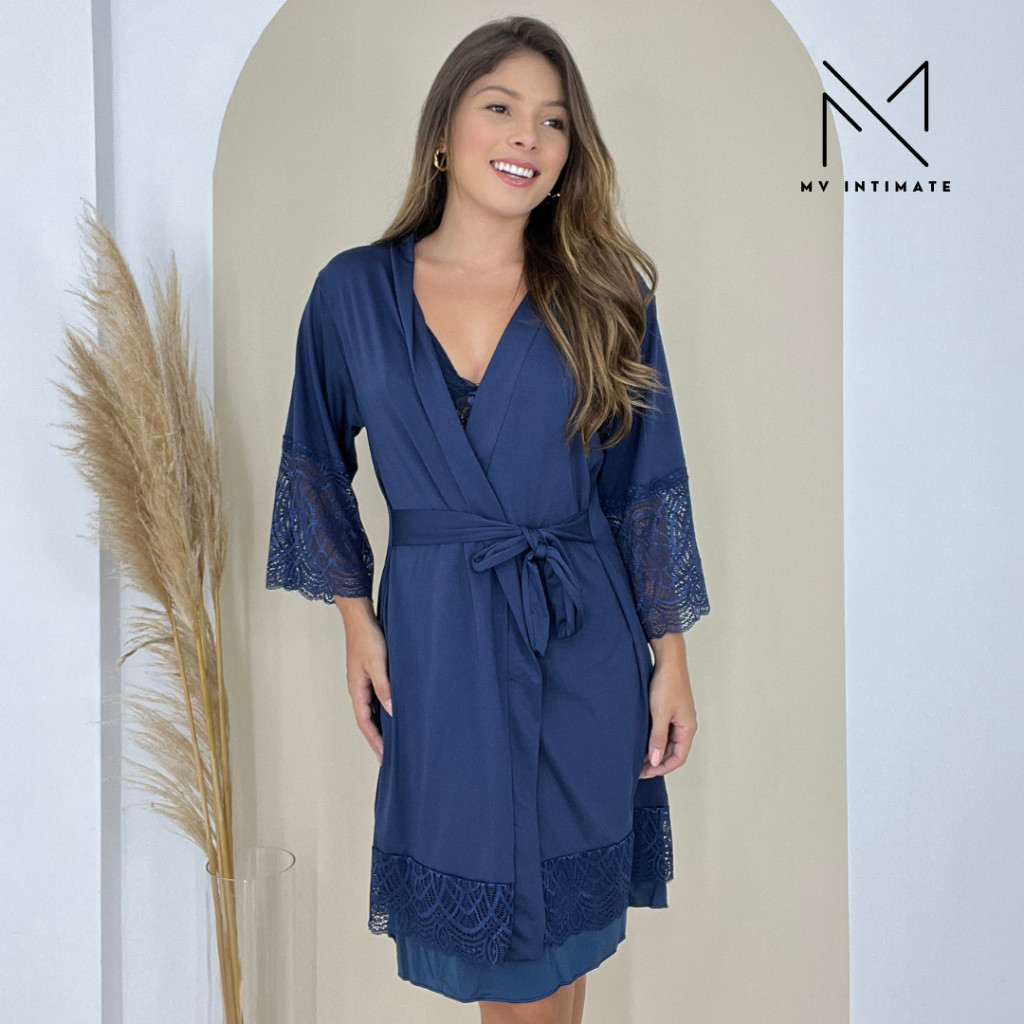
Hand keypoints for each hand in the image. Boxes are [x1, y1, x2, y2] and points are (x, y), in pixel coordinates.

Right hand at [336, 597, 391, 764]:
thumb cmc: (367, 638)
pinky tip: (392, 713)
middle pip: (366, 720)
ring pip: (371, 709)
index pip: (364, 722)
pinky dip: (382, 709)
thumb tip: (391, 711)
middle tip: (387, 756)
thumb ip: (384, 688)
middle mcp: (357, 688)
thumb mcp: (378, 664)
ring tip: (391, 740)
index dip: (374, 740)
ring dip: (379, 725)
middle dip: (376, 738)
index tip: (383, 757)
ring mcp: (362, 681)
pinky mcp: (369, 673)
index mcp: (356, 689)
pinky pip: (375, 698)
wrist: (360, 617)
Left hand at [639, 633, 696, 778]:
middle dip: (656, 762)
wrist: (668, 660)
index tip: (646, 773)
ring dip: (654, 751)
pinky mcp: (670, 710)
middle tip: (637, 768)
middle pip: (673, 752)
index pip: (678, 758)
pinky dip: (654, 739)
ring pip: (667, 742)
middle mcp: (685, 725)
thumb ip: (658, 738)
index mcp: (688, 728)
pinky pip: (664, 731)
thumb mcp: (660, 714)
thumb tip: (656, 760)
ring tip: (637, 757)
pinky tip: (641, 741)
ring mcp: (678, 718)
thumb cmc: (668, 683)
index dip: (662, 768)